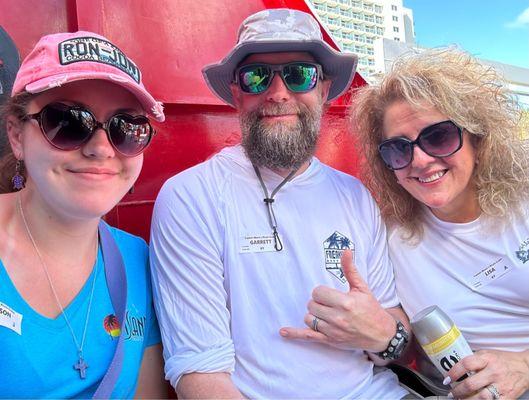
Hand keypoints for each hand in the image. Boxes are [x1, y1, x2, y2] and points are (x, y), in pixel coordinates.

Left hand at [279, 250, 394, 351]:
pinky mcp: (330, 341)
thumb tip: (345, 251)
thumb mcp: (362, 288)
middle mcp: (338, 317)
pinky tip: (283, 332)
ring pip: (309, 318)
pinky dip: (294, 334)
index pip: (318, 292)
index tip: (330, 295)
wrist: (381, 334)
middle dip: (318, 303)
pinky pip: (308, 336)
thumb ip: (350, 270)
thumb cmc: (371, 309)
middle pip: (312, 305)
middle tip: (329, 304)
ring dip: (313, 315)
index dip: (321, 292)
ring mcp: (332, 331)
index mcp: (345, 302)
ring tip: (325, 314)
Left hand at [447, 349, 528, 398]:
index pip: (466, 364)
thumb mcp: (487, 354)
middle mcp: (493, 372)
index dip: (453, 372)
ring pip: (480, 397)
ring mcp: (501, 385)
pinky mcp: (508, 396)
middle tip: (451, 393)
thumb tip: (456, 367)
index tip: (447, 379)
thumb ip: (474, 360)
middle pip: (471, 384)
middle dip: (458, 391)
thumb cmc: (503, 360)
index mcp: (487, 359)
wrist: (525, 367)